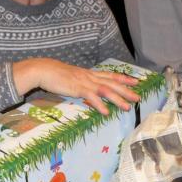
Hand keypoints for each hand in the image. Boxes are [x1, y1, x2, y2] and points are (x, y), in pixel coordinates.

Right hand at [13, 58, 139, 114]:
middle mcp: (90, 76)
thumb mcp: (72, 77)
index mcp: (89, 73)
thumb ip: (81, 82)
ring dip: (117, 99)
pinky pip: (91, 97)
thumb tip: (88, 89)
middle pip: (112, 83)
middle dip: (126, 90)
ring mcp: (84, 82)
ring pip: (105, 90)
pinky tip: (106, 112)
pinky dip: (100, 104)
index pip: (110, 75)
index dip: (124, 78)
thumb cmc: (55, 74)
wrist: (43, 69)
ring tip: (127, 107)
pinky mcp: (77, 88)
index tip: (135, 81)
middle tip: (138, 97)